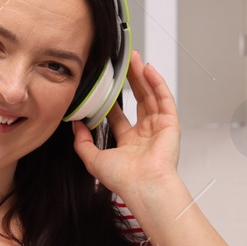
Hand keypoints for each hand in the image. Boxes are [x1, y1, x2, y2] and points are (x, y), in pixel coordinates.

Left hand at [69, 50, 180, 197]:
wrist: (144, 186)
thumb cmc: (124, 179)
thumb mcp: (94, 160)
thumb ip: (82, 143)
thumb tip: (75, 125)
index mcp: (129, 144)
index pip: (119, 117)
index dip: (112, 100)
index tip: (104, 86)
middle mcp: (146, 135)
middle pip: (138, 101)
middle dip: (130, 82)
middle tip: (122, 64)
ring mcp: (159, 128)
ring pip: (151, 95)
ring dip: (143, 76)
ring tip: (134, 59)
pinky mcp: (170, 124)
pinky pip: (164, 98)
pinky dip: (157, 82)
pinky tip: (147, 69)